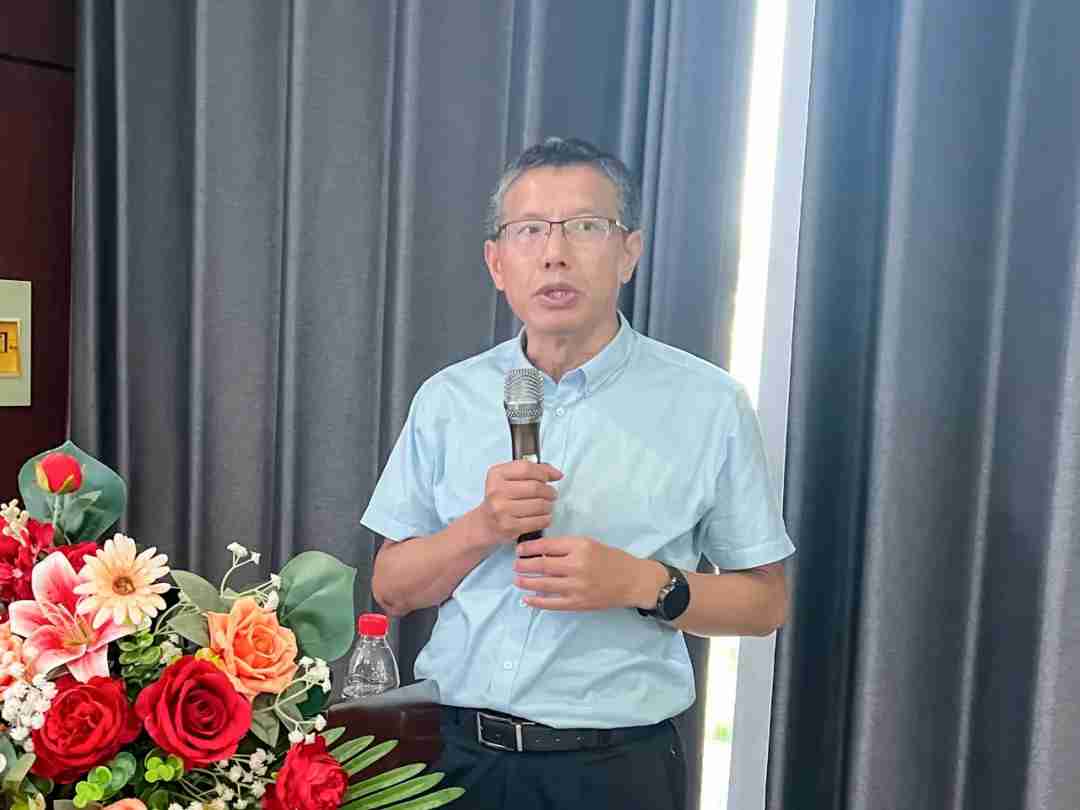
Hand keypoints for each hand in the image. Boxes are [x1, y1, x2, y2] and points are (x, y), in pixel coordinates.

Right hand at [473, 460, 562, 544]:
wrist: (485, 523)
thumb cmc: (501, 498)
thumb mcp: (510, 478)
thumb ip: (533, 471)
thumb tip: (556, 474)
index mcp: (496, 475)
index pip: (526, 468)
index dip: (544, 472)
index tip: (551, 477)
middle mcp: (496, 491)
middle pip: (535, 487)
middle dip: (549, 491)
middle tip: (552, 494)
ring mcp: (501, 510)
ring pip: (539, 505)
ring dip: (549, 506)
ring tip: (547, 506)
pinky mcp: (508, 527)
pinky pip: (537, 521)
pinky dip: (545, 519)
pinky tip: (544, 517)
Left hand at [513, 536, 668, 611]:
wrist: (633, 581)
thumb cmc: (612, 559)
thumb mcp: (590, 544)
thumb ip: (567, 547)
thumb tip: (540, 551)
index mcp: (580, 546)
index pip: (547, 546)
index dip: (529, 548)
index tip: (519, 549)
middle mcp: (577, 565)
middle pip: (542, 565)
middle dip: (524, 565)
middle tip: (514, 564)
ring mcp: (576, 586)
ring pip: (543, 584)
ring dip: (527, 582)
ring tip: (517, 580)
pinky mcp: (578, 603)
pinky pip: (552, 603)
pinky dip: (537, 602)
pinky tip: (527, 599)